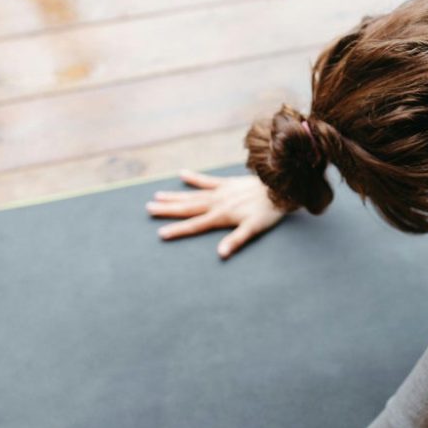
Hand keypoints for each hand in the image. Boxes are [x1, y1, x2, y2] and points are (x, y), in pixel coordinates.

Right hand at [147, 169, 286, 258]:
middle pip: (187, 208)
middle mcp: (216, 203)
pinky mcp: (226, 183)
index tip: (160, 233)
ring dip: (174, 196)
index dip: (177, 230)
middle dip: (167, 210)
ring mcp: (220, 192)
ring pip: (192, 195)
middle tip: (148, 209)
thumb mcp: (252, 230)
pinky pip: (207, 180)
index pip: (194, 225)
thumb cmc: (266, 213)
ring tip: (157, 196)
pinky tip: (181, 173)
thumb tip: (220, 254)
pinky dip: (194, 178)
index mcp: (220, 216)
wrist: (278, 189)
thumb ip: (235, 241)